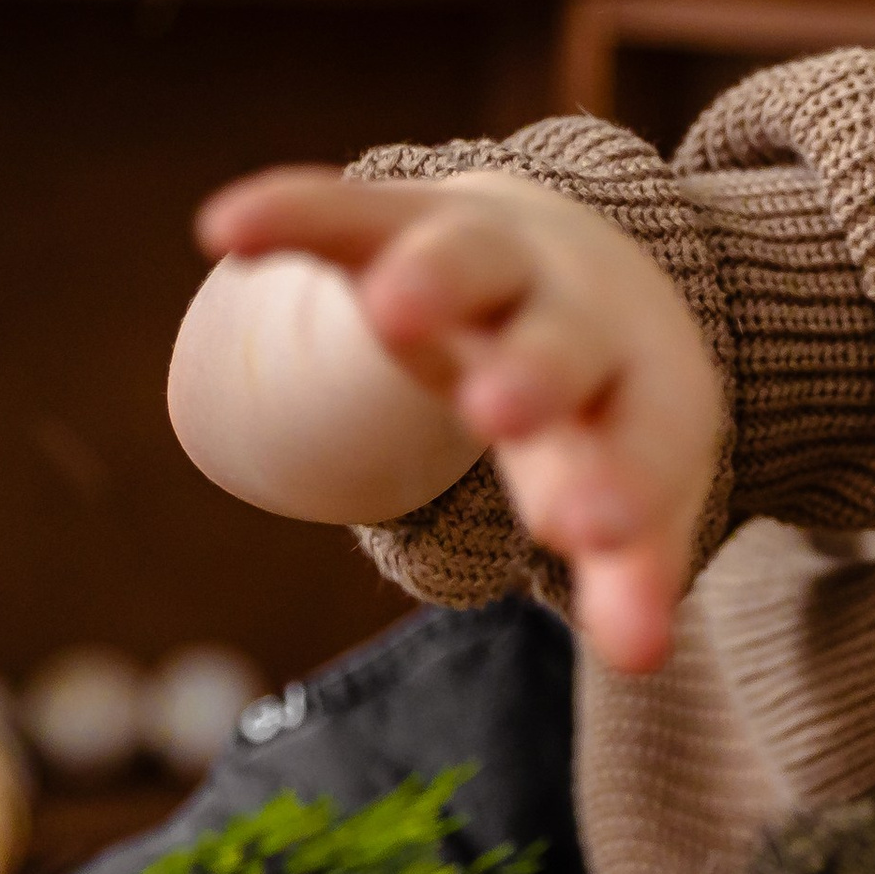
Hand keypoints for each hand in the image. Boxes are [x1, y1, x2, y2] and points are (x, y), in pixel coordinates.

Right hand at [197, 166, 720, 671]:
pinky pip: (350, 214)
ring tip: (391, 309)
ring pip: (469, 261)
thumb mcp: (625, 491)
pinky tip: (228, 229)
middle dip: (536, 373)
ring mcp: (492, 265)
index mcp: (646, 389)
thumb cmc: (601, 415)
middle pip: (564, 342)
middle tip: (506, 411)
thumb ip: (631, 576)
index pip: (646, 437)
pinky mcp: (405, 225)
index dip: (624, 484)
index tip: (596, 531)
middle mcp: (576, 318)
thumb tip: (641, 660)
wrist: (579, 273)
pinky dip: (295, 214)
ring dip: (433, 279)